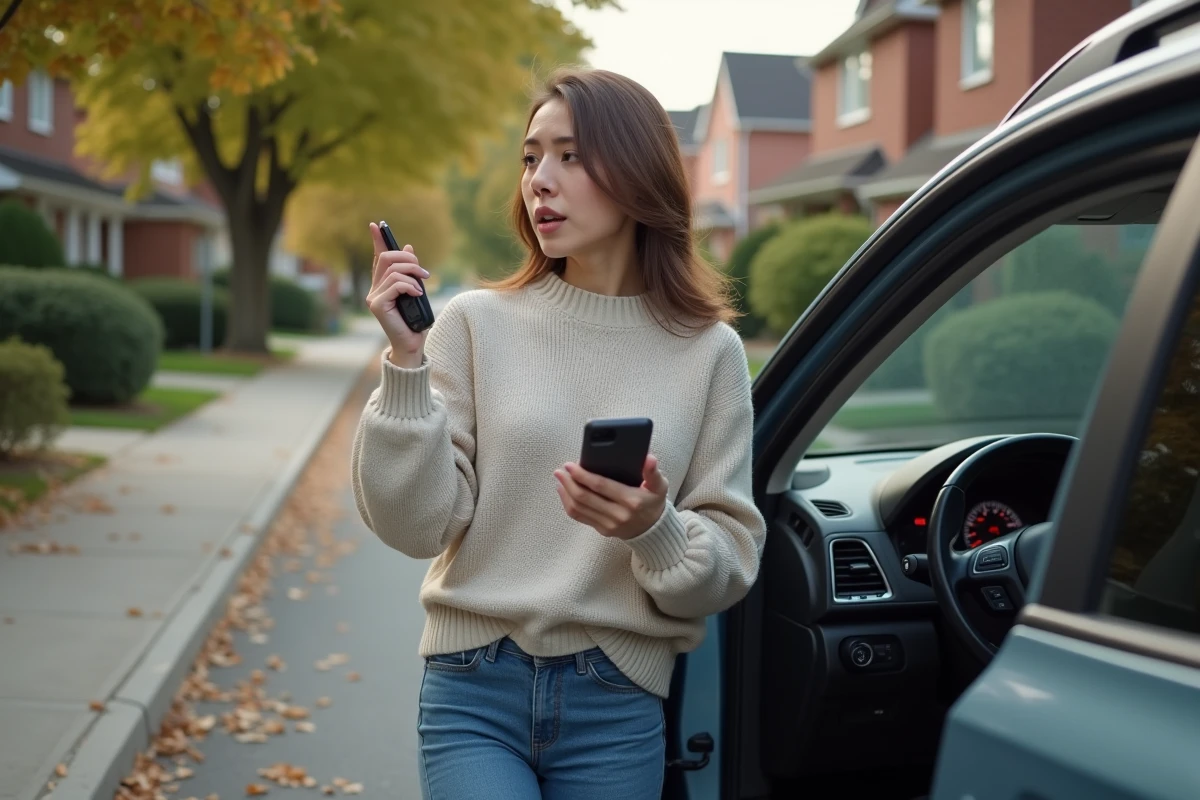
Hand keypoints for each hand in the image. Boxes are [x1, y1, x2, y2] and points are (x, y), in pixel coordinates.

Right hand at [366, 222, 429, 367]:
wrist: (413, 344)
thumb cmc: (415, 320)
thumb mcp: (415, 290)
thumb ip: (410, 272)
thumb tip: (408, 247)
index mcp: (382, 285)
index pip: (378, 258)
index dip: (377, 240)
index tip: (376, 225)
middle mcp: (374, 290)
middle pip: (386, 259)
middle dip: (408, 259)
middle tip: (423, 271)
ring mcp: (374, 297)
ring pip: (393, 271)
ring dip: (413, 273)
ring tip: (423, 284)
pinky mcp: (378, 305)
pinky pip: (395, 284)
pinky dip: (410, 286)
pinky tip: (417, 293)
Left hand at [554, 455, 668, 539]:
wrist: (655, 531)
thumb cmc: (654, 503)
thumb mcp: (659, 486)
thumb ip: (653, 472)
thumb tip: (649, 458)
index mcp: (631, 501)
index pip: (601, 486)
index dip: (583, 475)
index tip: (571, 465)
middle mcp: (618, 514)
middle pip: (585, 497)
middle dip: (569, 482)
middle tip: (561, 470)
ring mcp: (609, 525)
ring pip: (578, 508)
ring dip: (565, 492)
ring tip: (560, 478)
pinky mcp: (602, 530)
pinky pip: (579, 517)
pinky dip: (567, 504)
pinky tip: (564, 491)